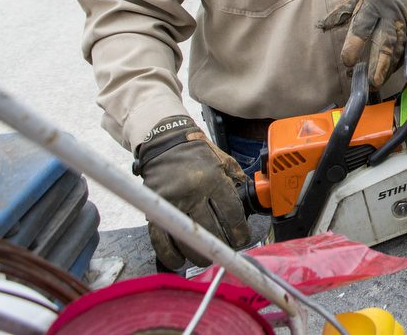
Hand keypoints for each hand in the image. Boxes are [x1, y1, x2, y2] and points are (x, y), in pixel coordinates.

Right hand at [132, 116, 249, 268]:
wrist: (165, 143)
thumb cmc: (197, 152)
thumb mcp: (224, 160)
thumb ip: (237, 178)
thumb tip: (251, 197)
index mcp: (213, 179)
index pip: (230, 211)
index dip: (238, 230)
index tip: (242, 240)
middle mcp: (193, 192)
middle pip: (210, 228)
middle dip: (220, 245)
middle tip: (225, 252)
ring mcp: (172, 202)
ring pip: (186, 237)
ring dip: (197, 253)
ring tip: (206, 259)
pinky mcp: (155, 209)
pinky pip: (160, 238)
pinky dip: (169, 254)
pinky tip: (178, 262)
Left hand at [320, 0, 406, 86]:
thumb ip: (342, 10)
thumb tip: (323, 26)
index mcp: (373, 4)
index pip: (364, 26)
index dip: (356, 45)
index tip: (348, 62)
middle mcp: (390, 16)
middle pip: (385, 42)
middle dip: (378, 63)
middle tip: (370, 83)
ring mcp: (405, 24)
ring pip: (397, 49)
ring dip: (388, 67)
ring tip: (377, 83)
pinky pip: (406, 49)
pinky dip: (398, 63)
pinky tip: (389, 74)